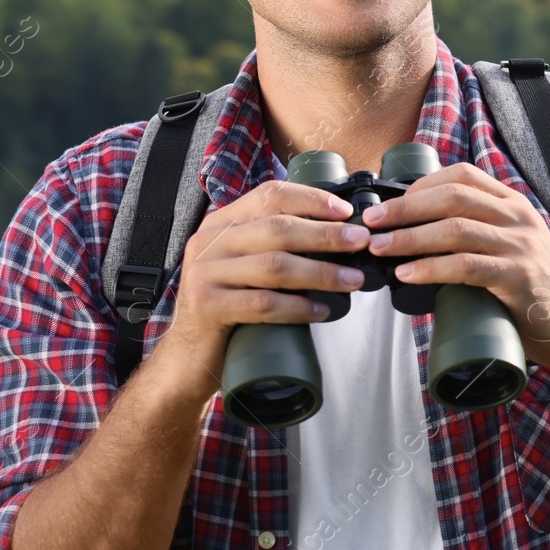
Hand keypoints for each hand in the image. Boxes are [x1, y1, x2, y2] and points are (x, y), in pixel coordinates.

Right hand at [165, 179, 370, 390]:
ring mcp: (204, 272)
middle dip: (326, 235)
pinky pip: (262, 303)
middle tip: (361, 242)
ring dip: (321, 272)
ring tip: (353, 280)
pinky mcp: (206, 306)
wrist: (187, 355)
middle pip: (277, 228)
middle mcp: (209, 241)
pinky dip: (297, 307)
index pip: (269, 195)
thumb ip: (275, 245)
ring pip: (274, 265)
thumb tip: (340, 234)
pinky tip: (321, 310)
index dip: (311, 199)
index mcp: (222, 223)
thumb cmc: (229, 306)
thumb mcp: (245, 265)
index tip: (347, 212)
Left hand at [361, 162, 549, 371]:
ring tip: (379, 248)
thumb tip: (415, 235)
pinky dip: (430, 267)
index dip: (421, 185)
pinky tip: (407, 274)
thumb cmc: (532, 292)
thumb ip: (478, 234)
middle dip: (405, 208)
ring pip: (455, 228)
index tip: (391, 203)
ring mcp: (521, 247)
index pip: (463, 176)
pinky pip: (466, 265)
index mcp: (514, 205)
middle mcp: (519, 219)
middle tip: (372, 223)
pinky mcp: (518, 278)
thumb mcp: (510, 247)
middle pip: (452, 197)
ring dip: (409, 237)